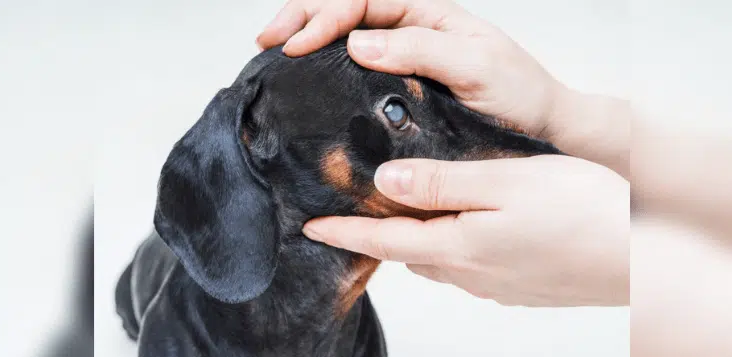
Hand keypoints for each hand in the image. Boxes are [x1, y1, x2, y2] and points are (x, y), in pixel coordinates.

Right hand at [257, 0, 628, 177]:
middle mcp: (411, 31)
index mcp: (427, 14)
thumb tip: (358, 43)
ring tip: (274, 51)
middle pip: (346, 9)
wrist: (541, 130)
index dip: (325, 16)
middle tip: (267, 39)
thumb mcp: (475, 66)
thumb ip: (421, 49)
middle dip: (303, 17)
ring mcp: (403, 59)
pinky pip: (355, 70)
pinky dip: (325, 69)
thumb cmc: (518, 95)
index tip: (297, 43)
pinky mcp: (399, 89)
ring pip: (345, 36)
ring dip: (308, 36)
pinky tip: (306, 78)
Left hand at [302, 155, 629, 306]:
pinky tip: (469, 231)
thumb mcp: (504, 182)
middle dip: (379, 238)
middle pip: (409, 255)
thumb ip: (441, 184)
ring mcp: (497, 285)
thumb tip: (385, 185)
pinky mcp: (520, 287)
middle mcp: (471, 273)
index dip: (344, 234)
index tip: (311, 228)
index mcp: (459, 246)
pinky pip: (470, 269)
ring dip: (418, 242)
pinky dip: (454, 249)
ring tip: (411, 217)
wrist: (643, 258)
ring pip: (440, 262)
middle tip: (359, 215)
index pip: (383, 242)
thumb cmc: (581, 211)